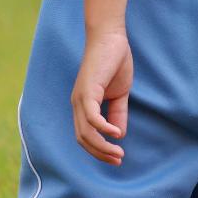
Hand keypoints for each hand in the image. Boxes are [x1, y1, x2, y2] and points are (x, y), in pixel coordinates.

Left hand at [71, 29, 132, 164]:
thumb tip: (118, 134)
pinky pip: (92, 117)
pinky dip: (103, 128)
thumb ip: (118, 112)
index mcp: (84, 105)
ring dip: (102, 146)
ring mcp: (81, 98)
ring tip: (118, 152)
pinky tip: (116, 133)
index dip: (99, 150)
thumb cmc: (114, 62)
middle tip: (118, 160)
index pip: (86, 136)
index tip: (117, 157)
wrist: (110, 37)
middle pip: (83, 139)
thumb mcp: (119, 93)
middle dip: (100, 153)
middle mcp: (78, 104)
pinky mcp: (88, 90)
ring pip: (86, 132)